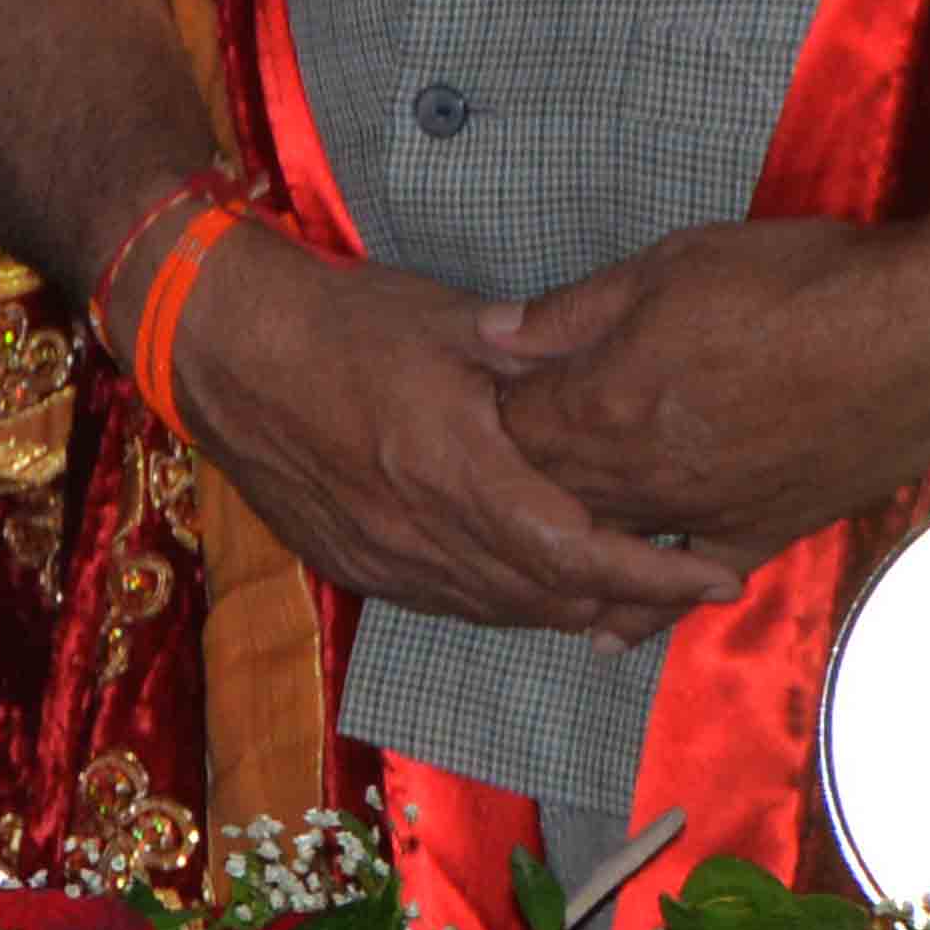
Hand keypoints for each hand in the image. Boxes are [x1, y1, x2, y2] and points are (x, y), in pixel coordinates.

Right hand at [173, 230, 733, 643]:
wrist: (213, 342)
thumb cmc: (335, 318)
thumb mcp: (451, 321)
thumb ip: (534, 358)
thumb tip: (607, 367)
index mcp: (455, 469)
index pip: (581, 554)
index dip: (657, 577)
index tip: (717, 577)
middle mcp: (422, 531)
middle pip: (550, 598)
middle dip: (627, 600)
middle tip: (684, 583)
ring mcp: (383, 556)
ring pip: (501, 610)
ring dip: (568, 605)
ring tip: (622, 589)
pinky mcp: (351, 562)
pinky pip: (448, 602)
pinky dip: (503, 599)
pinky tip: (526, 578)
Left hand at [482, 212, 929, 566]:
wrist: (928, 332)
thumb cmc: (798, 283)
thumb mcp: (669, 267)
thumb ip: (571, 312)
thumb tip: (489, 335)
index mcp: (607, 400)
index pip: (506, 428)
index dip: (482, 415)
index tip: (468, 403)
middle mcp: (644, 470)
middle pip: (546, 492)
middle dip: (512, 482)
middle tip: (486, 474)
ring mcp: (704, 509)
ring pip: (606, 543)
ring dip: (563, 545)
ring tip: (518, 554)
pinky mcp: (765, 530)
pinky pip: (690, 583)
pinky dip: (646, 609)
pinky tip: (608, 635)